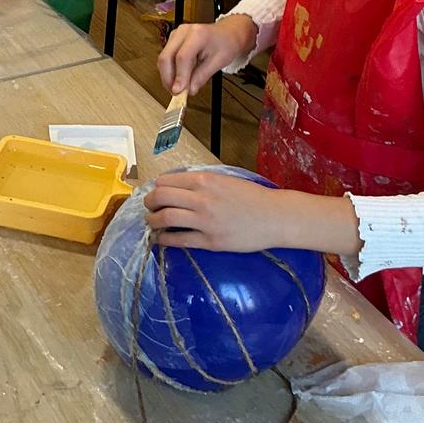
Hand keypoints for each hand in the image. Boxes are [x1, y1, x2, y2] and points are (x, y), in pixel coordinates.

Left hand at [144, 169, 282, 251]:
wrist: (274, 217)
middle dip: (149, 202)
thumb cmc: (251, 196)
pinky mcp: (210, 242)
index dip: (155, 187)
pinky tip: (161, 239)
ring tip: (152, 222)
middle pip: (161, 197)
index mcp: (205, 180)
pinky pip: (179, 240)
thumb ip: (201, 182)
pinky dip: (164, 239)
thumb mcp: (225, 180)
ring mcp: (205, 221)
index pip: (166, 181)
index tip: (154, 193)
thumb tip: (177, 187)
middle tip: (149, 207)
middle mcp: (201, 199)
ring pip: (165, 218)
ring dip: (152, 220)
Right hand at [159, 16, 257, 94]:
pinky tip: (179, 78)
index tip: (179, 91)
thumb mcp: (219, 62)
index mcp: (197, 34)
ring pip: (163, 58)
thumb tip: (189, 90)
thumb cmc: (225, 44)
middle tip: (176, 93)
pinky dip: (170, 71)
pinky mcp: (173, 40)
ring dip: (168, 76)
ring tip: (179, 87)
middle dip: (168, 78)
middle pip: (166, 57)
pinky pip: (166, 57)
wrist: (227, 33)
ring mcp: (176, 35)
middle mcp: (183, 32)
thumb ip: (202, 76)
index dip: (179, 76)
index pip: (182, 57)